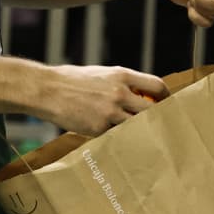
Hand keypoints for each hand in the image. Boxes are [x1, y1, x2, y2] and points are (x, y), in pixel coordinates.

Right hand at [38, 63, 168, 135]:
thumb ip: (120, 83)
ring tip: (142, 138)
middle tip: (160, 126)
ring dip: (139, 131)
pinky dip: (120, 138)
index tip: (167, 105)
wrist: (47, 90)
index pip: (156, 85)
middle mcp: (119, 93)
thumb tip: (138, 94)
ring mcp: (110, 112)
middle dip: (157, 118)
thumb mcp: (99, 73)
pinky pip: (117, 136)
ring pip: (137, 126)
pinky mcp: (100, 128)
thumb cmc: (70, 80)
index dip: (166, 97)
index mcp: (121, 75)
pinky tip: (118, 140)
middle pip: (151, 110)